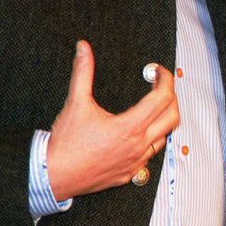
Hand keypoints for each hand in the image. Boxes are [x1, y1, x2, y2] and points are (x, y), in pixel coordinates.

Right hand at [47, 40, 179, 200]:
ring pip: (164, 138)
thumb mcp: (75, 103)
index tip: (158, 72)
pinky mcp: (129, 174)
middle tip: (160, 88)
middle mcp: (138, 145)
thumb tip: (83, 49)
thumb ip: (82, 72)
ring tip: (151, 109)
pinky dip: (150, 141)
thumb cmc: (65, 144)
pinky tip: (139, 135)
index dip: (164, 80)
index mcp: (129, 127)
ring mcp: (136, 162)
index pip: (162, 98)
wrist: (53, 176)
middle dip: (171, 98)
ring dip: (162, 121)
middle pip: (173, 117)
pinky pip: (150, 156)